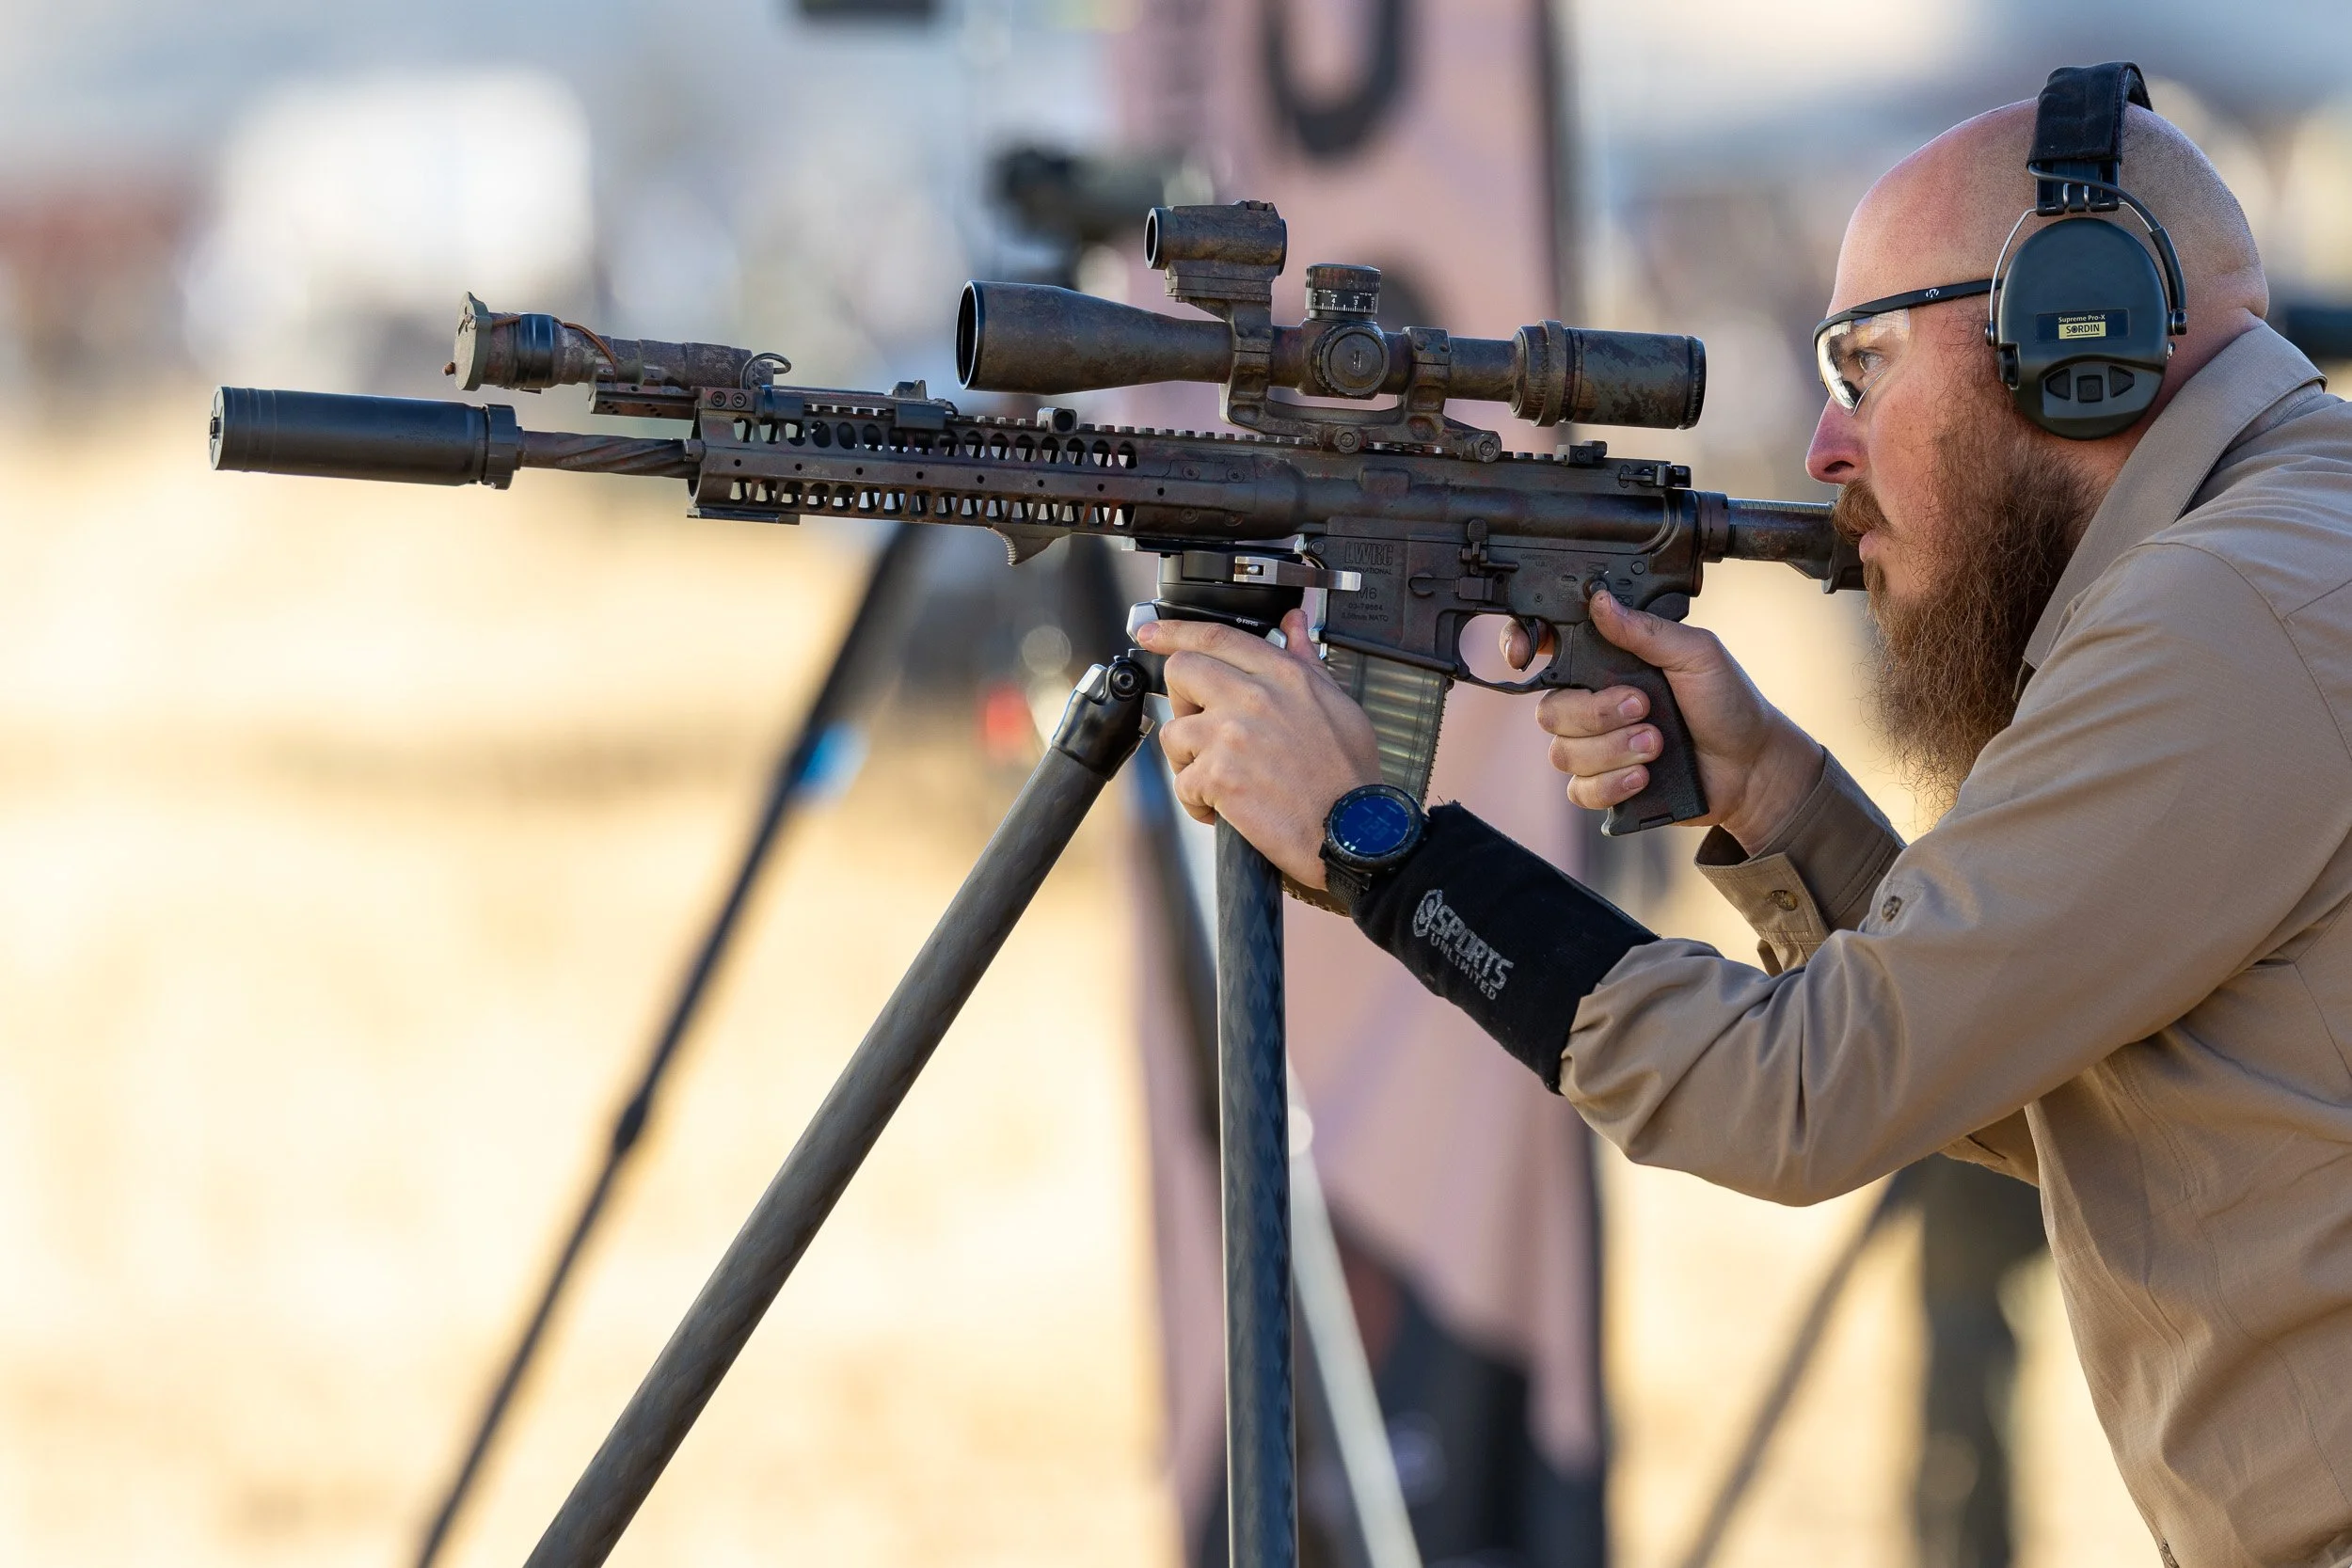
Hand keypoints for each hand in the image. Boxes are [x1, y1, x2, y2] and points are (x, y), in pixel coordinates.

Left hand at [1133, 609, 1383, 887]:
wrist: (1355, 832)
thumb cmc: (1349, 776)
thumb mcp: (1338, 704)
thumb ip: (1307, 661)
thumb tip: (1294, 624)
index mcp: (1284, 675)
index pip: (1217, 636)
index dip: (1174, 631)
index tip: (1151, 634)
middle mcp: (1255, 696)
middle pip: (1181, 671)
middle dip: (1181, 699)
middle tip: (1201, 727)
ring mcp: (1233, 735)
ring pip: (1174, 732)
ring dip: (1188, 760)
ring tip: (1219, 779)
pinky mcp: (1219, 775)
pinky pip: (1182, 783)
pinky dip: (1197, 802)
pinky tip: (1224, 809)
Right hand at [1503, 591, 1820, 851]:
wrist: (1750, 766)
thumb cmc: (1727, 703)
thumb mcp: (1697, 653)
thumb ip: (1647, 630)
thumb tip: (1601, 602)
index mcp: (1608, 661)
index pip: (1547, 646)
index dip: (1522, 646)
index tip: (1527, 655)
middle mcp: (1594, 702)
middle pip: (1549, 710)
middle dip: (1597, 714)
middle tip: (1644, 708)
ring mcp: (1596, 746)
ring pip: (1562, 752)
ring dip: (1612, 750)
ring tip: (1657, 745)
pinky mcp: (1604, 786)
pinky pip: (1578, 790)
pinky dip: (1611, 784)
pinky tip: (1644, 776)